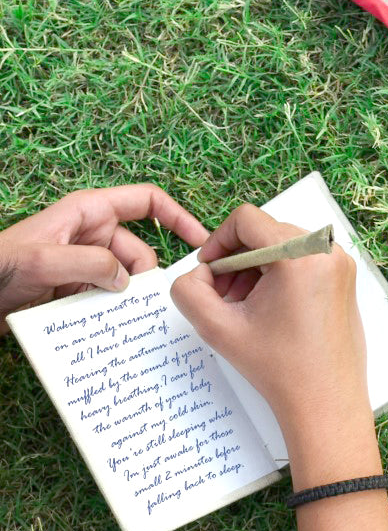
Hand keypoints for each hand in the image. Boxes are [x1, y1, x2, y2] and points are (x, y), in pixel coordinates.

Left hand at [0, 184, 207, 331]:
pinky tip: (109, 328)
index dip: (178, 217)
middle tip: (155, 305)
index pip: (146, 202)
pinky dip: (110, 312)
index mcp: (88, 212)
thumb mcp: (43, 261)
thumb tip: (128, 281)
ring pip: (125, 279)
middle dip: (148, 276)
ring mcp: (83, 263)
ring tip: (127, 321)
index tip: (201, 242)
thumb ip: (91, 264)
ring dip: (127, 299)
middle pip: (140, 251)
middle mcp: (90, 234)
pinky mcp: (73, 288)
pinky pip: (105, 298)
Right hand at [169, 205, 368, 454]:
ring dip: (257, 268)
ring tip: (244, 306)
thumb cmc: (279, 368)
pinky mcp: (345, 278)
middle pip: (266, 231)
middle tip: (224, 296)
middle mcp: (327, 250)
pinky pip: (304, 258)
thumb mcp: (219, 328)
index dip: (218, 242)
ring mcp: (341, 263)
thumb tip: (196, 274)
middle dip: (237, 260)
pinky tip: (268, 308)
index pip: (247, 220)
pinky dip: (280, 274)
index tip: (208, 271)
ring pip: (284, 245)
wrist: (326, 402)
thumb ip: (189, 292)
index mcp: (300, 254)